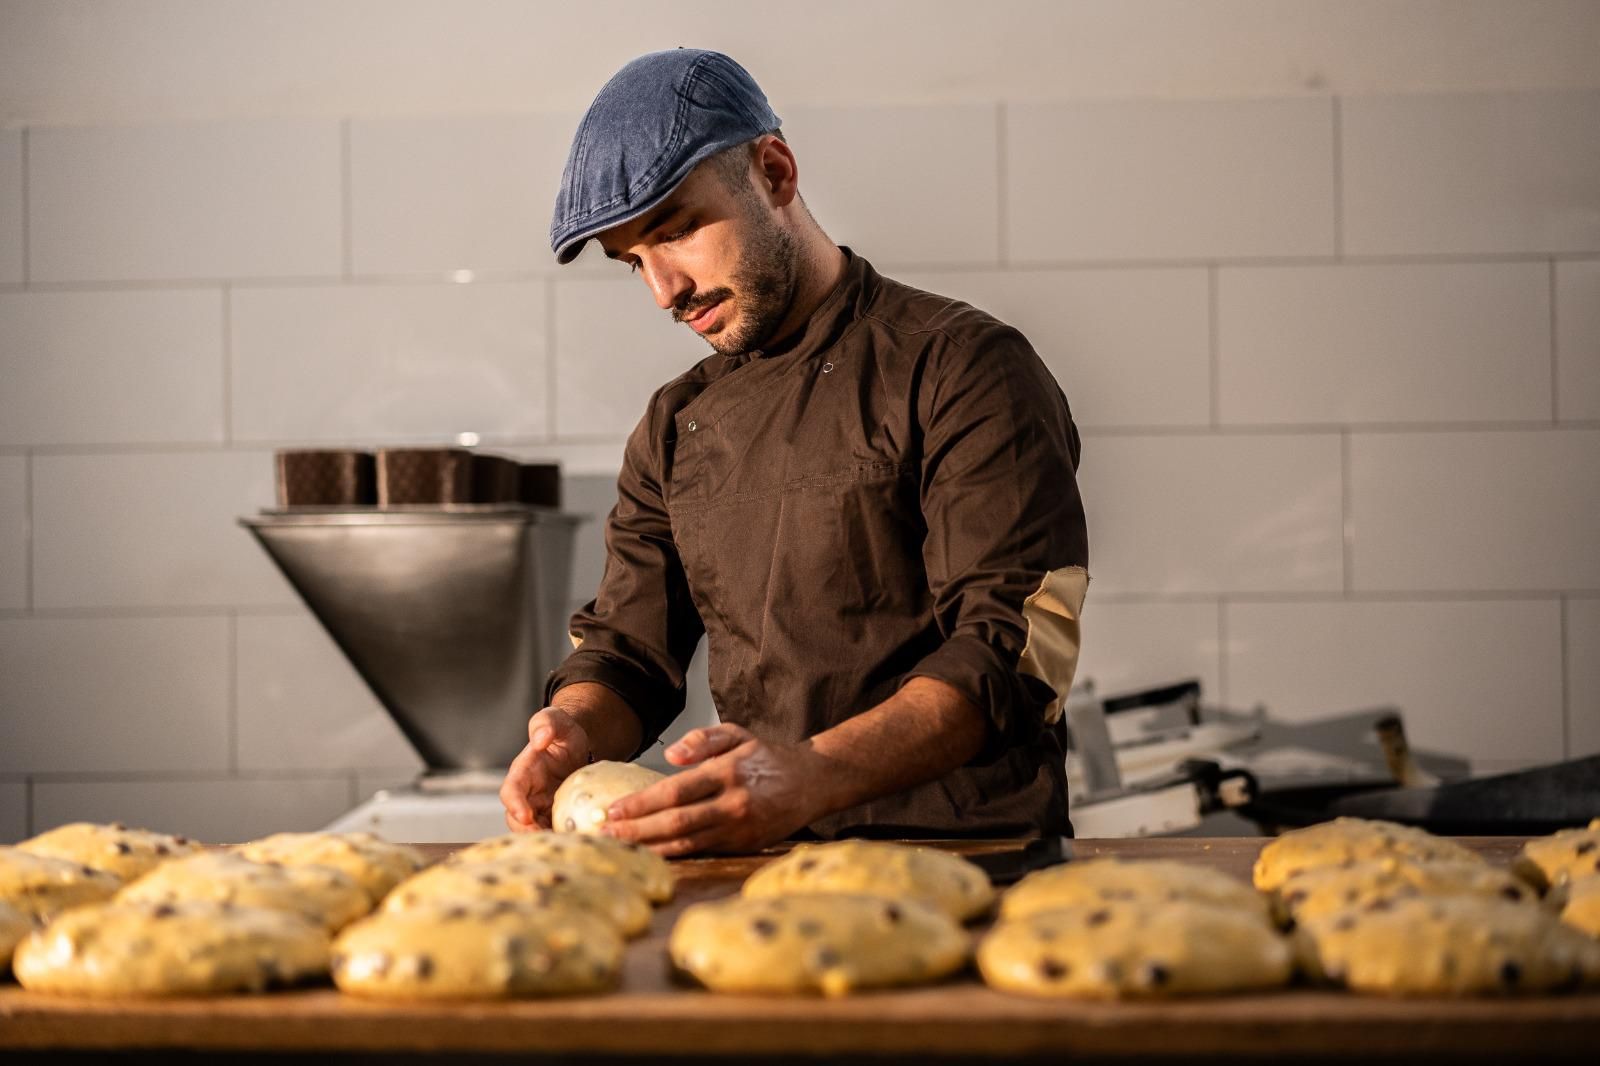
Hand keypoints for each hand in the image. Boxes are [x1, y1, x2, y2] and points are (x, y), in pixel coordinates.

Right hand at [499, 707, 591, 832]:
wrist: (579, 746)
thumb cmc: (564, 732)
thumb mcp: (558, 720)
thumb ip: (546, 723)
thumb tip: (540, 738)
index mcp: (523, 771)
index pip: (511, 791)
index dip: (515, 804)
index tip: (525, 816)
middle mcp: (528, 793)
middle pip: (517, 819)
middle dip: (527, 832)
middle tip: (547, 838)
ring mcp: (541, 808)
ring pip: (534, 830)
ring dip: (545, 839)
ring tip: (565, 843)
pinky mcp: (555, 816)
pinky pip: (554, 831)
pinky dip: (562, 838)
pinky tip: (578, 841)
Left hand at [600, 723, 828, 855]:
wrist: (812, 782)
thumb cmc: (767, 757)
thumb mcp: (737, 734)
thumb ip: (703, 739)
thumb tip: (670, 756)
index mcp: (728, 772)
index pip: (675, 791)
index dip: (641, 804)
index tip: (612, 809)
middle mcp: (733, 803)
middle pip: (676, 822)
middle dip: (636, 831)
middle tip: (604, 834)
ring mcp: (740, 829)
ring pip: (687, 843)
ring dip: (650, 847)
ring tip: (620, 847)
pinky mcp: (744, 846)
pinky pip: (702, 852)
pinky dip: (674, 855)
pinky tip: (652, 854)